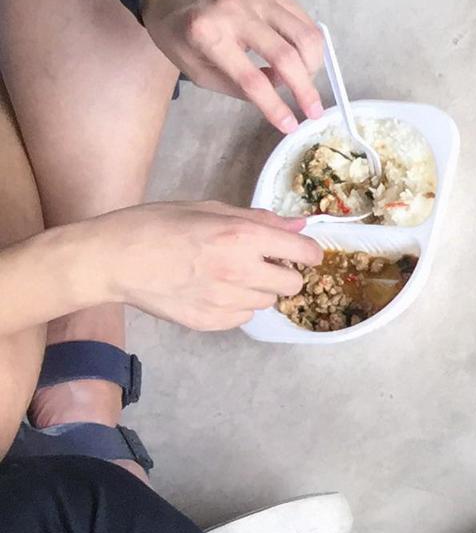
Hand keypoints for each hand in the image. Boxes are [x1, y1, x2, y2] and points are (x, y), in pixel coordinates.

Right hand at [70, 203, 319, 330]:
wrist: (111, 259)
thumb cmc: (155, 225)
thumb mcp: (207, 209)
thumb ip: (258, 220)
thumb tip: (298, 225)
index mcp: (241, 237)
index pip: (304, 252)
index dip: (307, 252)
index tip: (300, 252)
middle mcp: (239, 271)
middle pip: (292, 284)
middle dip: (282, 272)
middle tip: (259, 263)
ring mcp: (225, 301)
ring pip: (267, 302)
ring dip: (257, 290)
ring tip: (226, 275)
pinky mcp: (210, 322)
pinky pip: (243, 317)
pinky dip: (236, 306)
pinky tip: (212, 291)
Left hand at [138, 0, 325, 134]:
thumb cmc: (178, 32)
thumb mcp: (195, 68)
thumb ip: (235, 84)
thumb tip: (278, 87)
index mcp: (207, 35)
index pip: (250, 79)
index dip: (274, 106)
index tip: (290, 125)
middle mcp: (235, 12)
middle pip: (284, 56)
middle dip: (304, 89)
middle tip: (313, 110)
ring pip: (304, 35)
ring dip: (313, 65)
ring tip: (307, 79)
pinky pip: (305, 19)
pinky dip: (312, 44)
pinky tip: (304, 57)